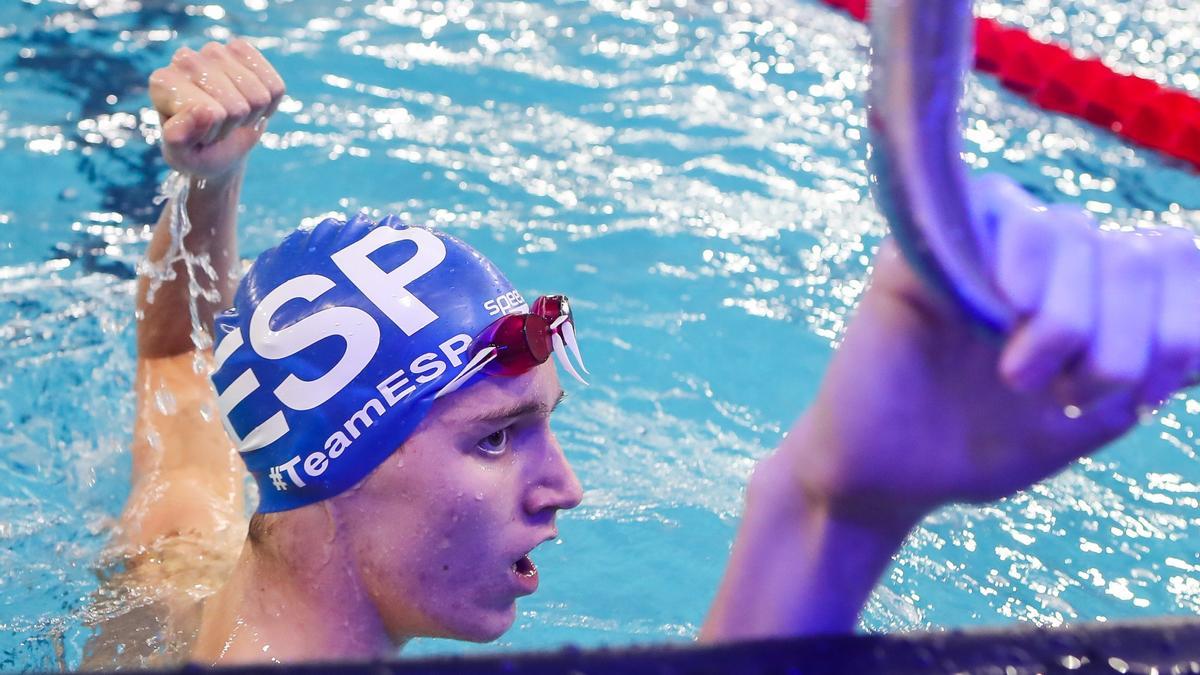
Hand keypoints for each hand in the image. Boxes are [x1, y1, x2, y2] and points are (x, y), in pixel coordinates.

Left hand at [149, 40, 285, 179]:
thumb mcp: (181, 156)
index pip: (211, 113)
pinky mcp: (242, 50)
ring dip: (251, 116)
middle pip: (236, 106)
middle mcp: (185, 59)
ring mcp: (215, 51)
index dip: (213, 133)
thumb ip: (179, 138)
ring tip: (230, 117)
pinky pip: (275, 87)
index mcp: (163, 83)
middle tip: (216, 128)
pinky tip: (248, 104)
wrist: (216, 147)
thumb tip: (204, 110)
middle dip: (232, 125)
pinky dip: (270, 105)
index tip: (199, 136)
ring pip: (258, 97)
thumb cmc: (195, 151)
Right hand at [789, 174, 1199, 529]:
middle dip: (1121, 339)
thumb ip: (1133, 379)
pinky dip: (1012, 261)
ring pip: (1067, 228)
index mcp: (1086, 298)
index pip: (1173, 260)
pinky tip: (997, 319)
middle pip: (1130, 254)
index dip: (1180, 325)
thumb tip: (1186, 344)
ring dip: (1066, 315)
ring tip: (1021, 377)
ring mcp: (982, 248)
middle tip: (1070, 396)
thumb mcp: (1076, 429)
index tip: (1150, 393)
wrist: (880, 479)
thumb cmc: (970, 452)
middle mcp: (1041, 264)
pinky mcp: (922, 246)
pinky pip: (988, 204)